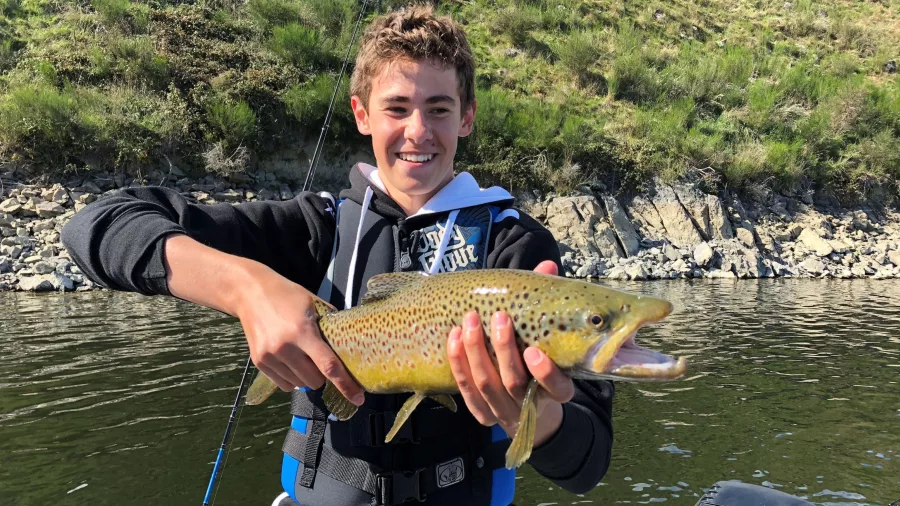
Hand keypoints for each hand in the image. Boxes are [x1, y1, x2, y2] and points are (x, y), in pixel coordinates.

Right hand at [162, 234, 362, 404]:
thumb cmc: (286, 295)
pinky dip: (292, 378)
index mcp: (303, 332)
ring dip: (306, 377)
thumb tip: (352, 342)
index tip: (358, 399)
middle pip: (314, 381)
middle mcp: (285, 348)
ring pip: (299, 385)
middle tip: (319, 358)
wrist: (250, 293)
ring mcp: (269, 357)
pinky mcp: (259, 362)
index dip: (345, 385)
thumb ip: (332, 324)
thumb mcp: (314, 303)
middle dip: (322, 375)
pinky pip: (283, 384)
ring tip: (302, 356)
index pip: (328, 366)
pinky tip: (290, 360)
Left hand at [447, 261, 573, 445]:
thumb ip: (547, 305)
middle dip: (502, 349)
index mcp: (557, 391)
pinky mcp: (483, 414)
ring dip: (476, 351)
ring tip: (470, 320)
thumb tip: (548, 267)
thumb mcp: (549, 338)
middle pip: (513, 382)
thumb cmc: (539, 361)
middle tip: (499, 318)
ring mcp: (504, 413)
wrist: (532, 408)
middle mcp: (530, 407)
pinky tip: (454, 338)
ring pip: (486, 385)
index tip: (533, 351)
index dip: (545, 374)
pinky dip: (459, 363)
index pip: (558, 389)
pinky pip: (466, 390)